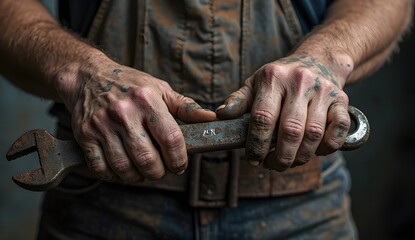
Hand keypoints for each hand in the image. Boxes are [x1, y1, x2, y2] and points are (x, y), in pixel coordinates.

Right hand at [54, 55, 215, 182]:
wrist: (88, 77)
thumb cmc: (130, 85)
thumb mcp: (161, 89)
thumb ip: (186, 107)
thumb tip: (212, 119)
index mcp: (147, 99)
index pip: (171, 138)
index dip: (179, 159)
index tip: (179, 165)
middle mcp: (124, 112)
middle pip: (147, 159)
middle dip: (159, 172)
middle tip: (161, 170)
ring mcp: (102, 125)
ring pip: (124, 167)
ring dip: (138, 177)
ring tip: (143, 171)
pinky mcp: (85, 135)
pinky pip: (101, 168)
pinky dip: (115, 176)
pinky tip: (123, 169)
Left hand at [216, 52, 350, 170]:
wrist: (318, 60)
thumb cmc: (280, 78)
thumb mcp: (255, 83)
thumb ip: (238, 100)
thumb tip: (220, 116)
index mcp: (273, 77)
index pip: (263, 117)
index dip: (257, 144)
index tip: (253, 159)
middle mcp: (300, 81)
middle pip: (290, 130)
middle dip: (280, 157)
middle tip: (272, 165)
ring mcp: (323, 91)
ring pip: (314, 134)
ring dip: (300, 156)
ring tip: (288, 161)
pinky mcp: (342, 100)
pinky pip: (339, 129)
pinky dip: (328, 147)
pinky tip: (315, 151)